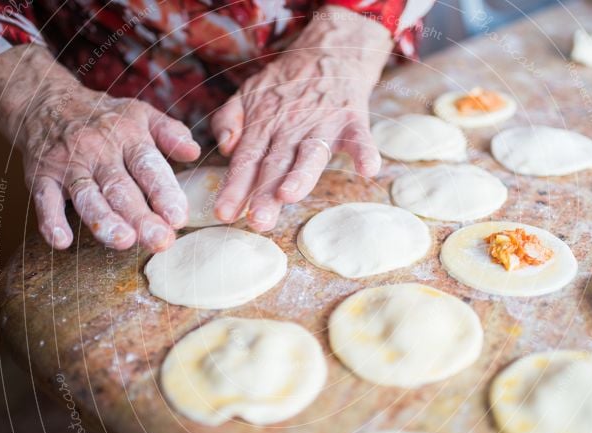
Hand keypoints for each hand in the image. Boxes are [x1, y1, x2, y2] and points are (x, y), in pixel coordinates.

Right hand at [0, 45, 199, 250]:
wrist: (45, 99)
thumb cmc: (105, 117)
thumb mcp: (141, 114)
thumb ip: (170, 133)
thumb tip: (195, 151)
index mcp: (128, 136)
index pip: (148, 165)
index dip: (164, 191)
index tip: (178, 218)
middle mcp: (98, 150)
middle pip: (121, 187)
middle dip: (141, 216)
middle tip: (160, 241)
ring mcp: (68, 164)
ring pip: (87, 196)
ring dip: (103, 220)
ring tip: (123, 241)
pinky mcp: (41, 176)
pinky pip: (44, 200)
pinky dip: (50, 220)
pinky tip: (62, 241)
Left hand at [211, 6, 392, 230]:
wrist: (328, 52)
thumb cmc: (284, 86)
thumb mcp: (247, 95)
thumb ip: (228, 120)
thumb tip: (226, 148)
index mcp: (264, 127)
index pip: (246, 161)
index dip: (234, 188)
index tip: (224, 214)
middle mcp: (291, 128)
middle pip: (276, 164)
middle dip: (265, 193)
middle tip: (257, 220)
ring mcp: (323, 124)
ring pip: (311, 154)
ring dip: (301, 175)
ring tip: (289, 195)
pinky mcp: (352, 120)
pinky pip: (361, 139)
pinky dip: (365, 153)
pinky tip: (368, 170)